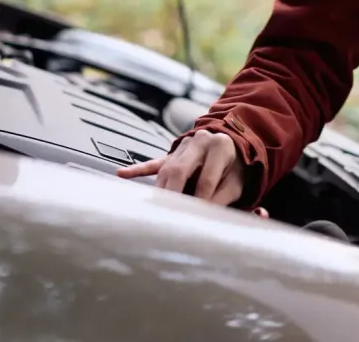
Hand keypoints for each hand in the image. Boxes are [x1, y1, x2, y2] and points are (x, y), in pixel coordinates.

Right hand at [117, 128, 252, 206]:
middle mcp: (199, 141)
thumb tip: (204, 217)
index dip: (202, 198)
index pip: (207, 177)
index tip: (196, 218)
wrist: (232, 146)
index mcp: (219, 147)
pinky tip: (123, 174)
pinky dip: (138, 169)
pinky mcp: (172, 153)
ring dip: (160, 190)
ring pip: (166, 169)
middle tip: (167, 213)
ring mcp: (183, 146)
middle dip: (173, 193)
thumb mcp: (235, 183)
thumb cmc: (234, 169)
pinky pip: (154, 162)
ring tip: (152, 209)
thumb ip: (221, 199)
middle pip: (180, 170)